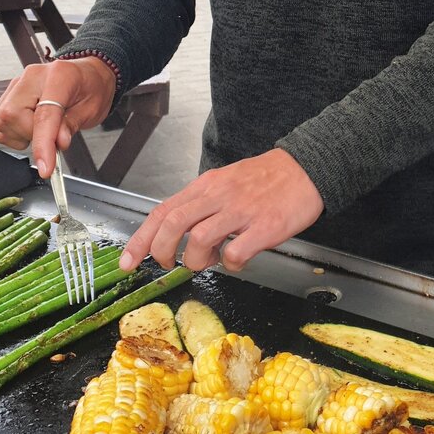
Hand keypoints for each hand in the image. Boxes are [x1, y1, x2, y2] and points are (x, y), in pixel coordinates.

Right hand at [0, 57, 116, 176]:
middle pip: (13, 115)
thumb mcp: (92, 109)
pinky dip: (12, 132)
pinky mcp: (10, 93)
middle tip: (50, 137)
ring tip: (41, 129)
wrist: (88, 75)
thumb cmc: (91, 88)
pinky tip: (30, 126)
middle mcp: (33, 76)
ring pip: (1, 119)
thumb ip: (72, 125)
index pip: (44, 114)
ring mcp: (19, 83)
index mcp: (59, 76)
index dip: (43, 144)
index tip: (46, 168)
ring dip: (20, 134)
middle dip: (30, 135)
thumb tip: (58, 143)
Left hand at [119, 149, 323, 273]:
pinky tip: (239, 258)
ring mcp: (241, 211)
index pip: (162, 211)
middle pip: (173, 224)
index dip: (140, 239)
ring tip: (210, 261)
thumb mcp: (225, 183)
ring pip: (199, 240)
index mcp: (206, 186)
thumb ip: (202, 206)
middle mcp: (218, 196)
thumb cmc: (265, 179)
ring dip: (197, 261)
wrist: (306, 168)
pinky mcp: (265, 226)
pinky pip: (236, 254)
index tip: (127, 262)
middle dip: (161, 252)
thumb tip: (181, 236)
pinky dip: (231, 264)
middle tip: (169, 265)